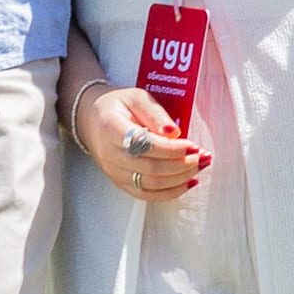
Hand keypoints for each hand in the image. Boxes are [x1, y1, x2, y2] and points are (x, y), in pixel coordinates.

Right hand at [74, 77, 208, 199]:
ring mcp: (113, 172)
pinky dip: (169, 192)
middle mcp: (109, 154)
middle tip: (201, 157)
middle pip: (150, 168)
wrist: (92, 118)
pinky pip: (146, 195)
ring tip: (198, 167)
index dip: (172, 149)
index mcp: (111, 128)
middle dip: (181, 165)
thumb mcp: (137, 98)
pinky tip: (187, 183)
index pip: (144, 145)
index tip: (192, 145)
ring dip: (180, 179)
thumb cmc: (117, 106)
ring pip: (150, 185)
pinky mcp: (120, 183)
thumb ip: (156, 114)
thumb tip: (174, 133)